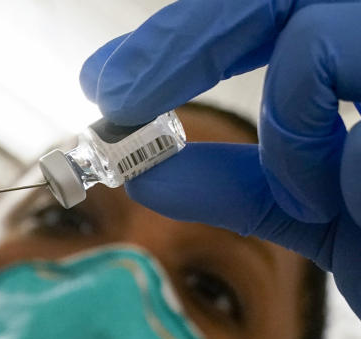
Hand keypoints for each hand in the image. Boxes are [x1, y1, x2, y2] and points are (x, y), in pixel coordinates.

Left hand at [79, 0, 360, 313]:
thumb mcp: (322, 211)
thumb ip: (241, 186)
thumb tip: (146, 173)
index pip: (274, 5)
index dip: (188, 32)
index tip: (110, 78)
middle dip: (188, 37)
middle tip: (121, 91)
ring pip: (315, 38)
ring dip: (289, 127)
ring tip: (318, 193)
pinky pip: (356, 118)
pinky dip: (333, 170)